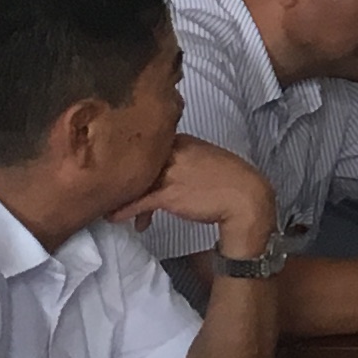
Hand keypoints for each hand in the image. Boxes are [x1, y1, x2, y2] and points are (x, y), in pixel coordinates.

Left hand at [121, 134, 279, 258]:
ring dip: (120, 195)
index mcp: (184, 140)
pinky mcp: (169, 194)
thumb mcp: (206, 159)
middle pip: (138, 162)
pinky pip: (138, 201)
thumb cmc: (230, 181)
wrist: (246, 198)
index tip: (127, 173)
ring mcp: (171, 172)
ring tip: (111, 206)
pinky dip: (124, 210)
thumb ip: (184, 159)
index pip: (149, 146)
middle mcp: (174, 152)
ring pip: (135, 181)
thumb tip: (170, 170)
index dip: (136, 161)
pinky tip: (114, 217)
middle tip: (114, 190)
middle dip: (124, 177)